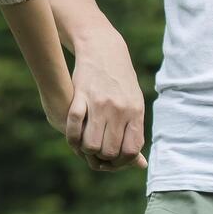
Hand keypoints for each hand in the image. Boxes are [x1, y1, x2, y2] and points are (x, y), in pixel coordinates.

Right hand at [62, 36, 148, 170]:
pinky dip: (72, 139)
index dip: (122, 162)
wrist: (103, 49)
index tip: (114, 160)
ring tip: (86, 144)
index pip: (131, 150)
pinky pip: (73, 128)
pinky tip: (74, 138)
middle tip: (97, 153)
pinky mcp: (80, 96)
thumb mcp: (134, 104)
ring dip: (86, 150)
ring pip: (91, 145)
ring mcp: (99, 103)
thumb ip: (135, 133)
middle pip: (110, 151)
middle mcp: (119, 109)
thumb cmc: (121, 81)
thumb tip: (141, 165)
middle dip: (102, 158)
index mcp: (135, 112)